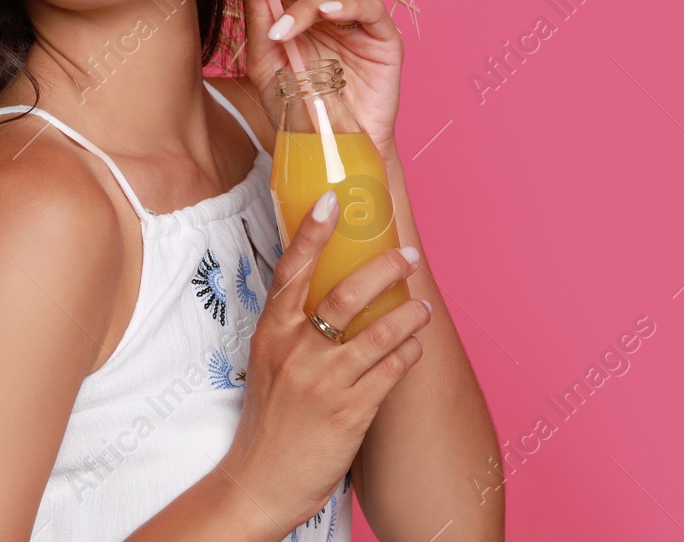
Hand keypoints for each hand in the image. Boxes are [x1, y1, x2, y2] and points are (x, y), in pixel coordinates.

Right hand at [215, 189, 431, 532]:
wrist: (259, 483)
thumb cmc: (269, 420)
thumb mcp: (269, 363)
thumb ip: (291, 328)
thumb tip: (323, 290)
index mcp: (271, 333)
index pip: (290, 272)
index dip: (311, 233)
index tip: (331, 200)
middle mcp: (295, 351)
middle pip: (344, 293)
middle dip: (383, 268)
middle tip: (408, 255)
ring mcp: (323, 382)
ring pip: (378, 332)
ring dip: (409, 313)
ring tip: (423, 305)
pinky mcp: (349, 412)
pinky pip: (390, 371)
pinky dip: (408, 353)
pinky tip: (415, 347)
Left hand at [228, 0, 404, 148]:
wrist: (331, 148)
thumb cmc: (298, 107)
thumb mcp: (266, 63)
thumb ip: (257, 20)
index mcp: (298, 6)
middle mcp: (327, 7)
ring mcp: (356, 20)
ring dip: (303, 4)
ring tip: (282, 31)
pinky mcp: (383, 37)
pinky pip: (370, 8)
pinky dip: (349, 5)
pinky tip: (328, 14)